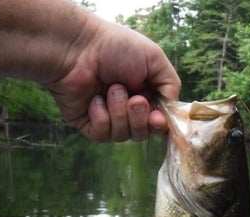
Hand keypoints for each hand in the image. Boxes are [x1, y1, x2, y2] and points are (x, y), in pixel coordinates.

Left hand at [46, 15, 180, 141]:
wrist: (78, 48)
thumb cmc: (115, 47)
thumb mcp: (154, 58)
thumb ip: (171, 84)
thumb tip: (172, 108)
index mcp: (145, 94)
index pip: (158, 122)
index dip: (159, 125)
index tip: (157, 119)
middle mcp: (127, 109)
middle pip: (142, 133)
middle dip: (139, 118)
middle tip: (134, 99)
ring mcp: (108, 118)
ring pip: (123, 136)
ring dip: (120, 113)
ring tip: (111, 89)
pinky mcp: (88, 124)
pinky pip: (103, 134)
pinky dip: (102, 117)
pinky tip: (95, 99)